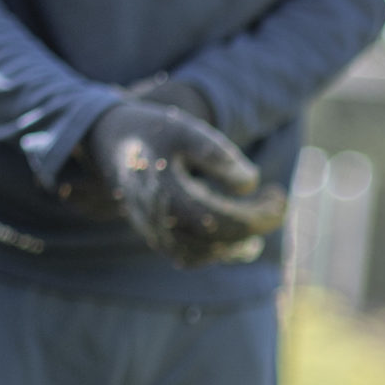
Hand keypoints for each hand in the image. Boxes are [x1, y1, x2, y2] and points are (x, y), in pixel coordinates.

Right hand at [82, 96, 287, 268]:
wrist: (105, 137)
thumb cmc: (150, 130)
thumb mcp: (185, 129)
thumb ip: (217, 154)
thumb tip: (249, 182)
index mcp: (169, 197)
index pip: (226, 222)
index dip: (260, 215)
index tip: (280, 194)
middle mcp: (159, 223)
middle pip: (219, 240)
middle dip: (255, 223)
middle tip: (277, 198)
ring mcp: (153, 232)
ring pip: (201, 256)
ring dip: (235, 244)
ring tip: (260, 227)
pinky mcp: (153, 234)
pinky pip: (187, 256)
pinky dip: (215, 252)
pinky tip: (239, 241)